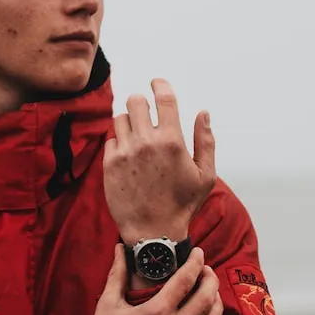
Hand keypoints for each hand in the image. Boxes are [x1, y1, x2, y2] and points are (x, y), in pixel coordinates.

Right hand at [59, 245, 223, 314]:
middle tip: (207, 271)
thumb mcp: (108, 304)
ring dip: (216, 303)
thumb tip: (120, 249)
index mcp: (155, 311)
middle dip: (210, 279)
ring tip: (211, 294)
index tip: (199, 253)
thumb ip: (118, 274)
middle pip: (206, 297)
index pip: (186, 279)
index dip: (196, 262)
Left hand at [103, 79, 215, 245]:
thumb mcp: (205, 175)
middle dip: (141, 103)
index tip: (157, 82)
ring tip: (137, 137)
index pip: (163, 97)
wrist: (153, 232)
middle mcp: (146, 142)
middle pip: (135, 101)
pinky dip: (118, 143)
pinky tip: (128, 157)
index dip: (159, 84)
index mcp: (172, 141)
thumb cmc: (182, 205)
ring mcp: (125, 152)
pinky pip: (111, 140)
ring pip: (119, 118)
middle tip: (145, 113)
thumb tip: (203, 113)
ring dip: (128, 122)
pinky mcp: (109, 164)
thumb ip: (205, 141)